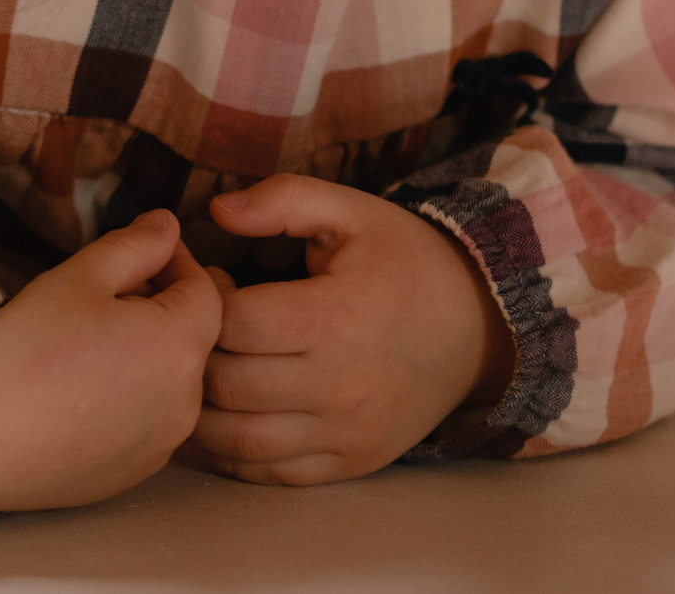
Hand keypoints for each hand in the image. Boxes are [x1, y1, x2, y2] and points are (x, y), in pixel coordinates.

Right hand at [0, 208, 221, 512]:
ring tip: (95, 341)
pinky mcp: (137, 473)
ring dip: (151, 354)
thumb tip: (169, 225)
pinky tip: (86, 390)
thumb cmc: (23, 348)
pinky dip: (134, 399)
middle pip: (193, 337)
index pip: (206, 290)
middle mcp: (186, 403)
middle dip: (164, 307)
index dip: (178, 262)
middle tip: (111, 293)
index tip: (143, 251)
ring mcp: (163, 446)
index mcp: (178, 347)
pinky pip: (152, 422)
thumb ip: (134, 246)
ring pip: (174, 382)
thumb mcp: (78, 277)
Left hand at [187, 174, 513, 485]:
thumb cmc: (406, 262)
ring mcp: (347, 432)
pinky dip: (233, 454)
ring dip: (202, 411)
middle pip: (227, 384)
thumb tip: (216, 211)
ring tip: (201, 373)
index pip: (235, 324)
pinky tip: (225, 419)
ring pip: (238, 440)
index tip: (216, 284)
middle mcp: (341, 385)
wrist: (478, 326)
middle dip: (196, 353)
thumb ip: (283, 199)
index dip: (207, 301)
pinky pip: (271, 474)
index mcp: (336, 317)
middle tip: (201, 328)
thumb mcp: (351, 212)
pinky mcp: (353, 463)